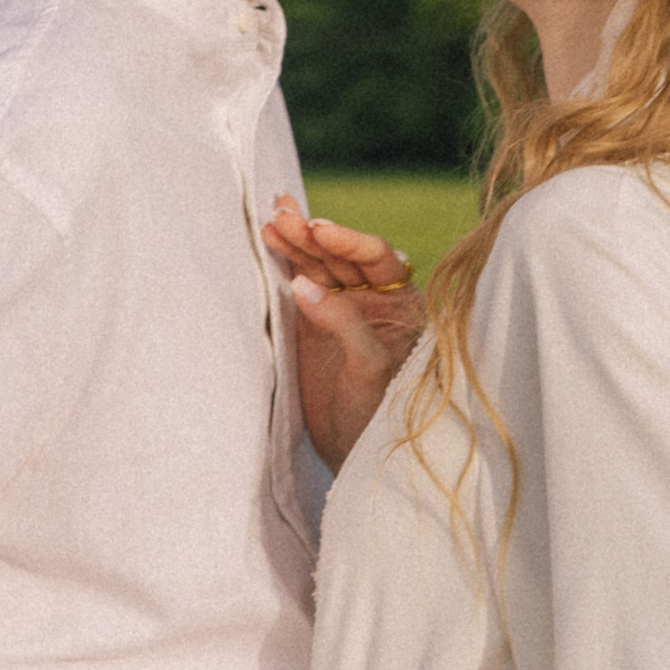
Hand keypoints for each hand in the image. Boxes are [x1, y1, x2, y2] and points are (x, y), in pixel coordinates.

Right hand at [262, 198, 424, 470]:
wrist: (353, 452)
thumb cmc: (378, 414)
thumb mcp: (371, 368)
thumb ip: (345, 324)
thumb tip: (303, 284)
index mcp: (400, 303)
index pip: (378, 258)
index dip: (349, 240)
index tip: (320, 230)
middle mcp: (372, 298)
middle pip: (341, 255)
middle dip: (314, 234)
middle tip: (285, 217)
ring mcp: (339, 308)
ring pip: (318, 263)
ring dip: (296, 240)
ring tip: (273, 220)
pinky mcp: (311, 321)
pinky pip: (298, 282)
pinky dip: (285, 261)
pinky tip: (269, 238)